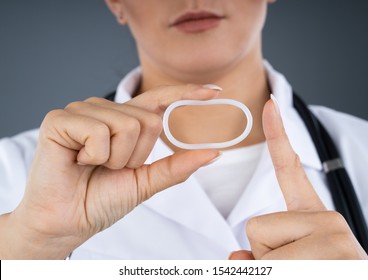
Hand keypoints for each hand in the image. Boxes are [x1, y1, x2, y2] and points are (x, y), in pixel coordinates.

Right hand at [3, 85, 219, 258]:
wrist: (68, 221)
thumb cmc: (101, 200)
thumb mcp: (146, 182)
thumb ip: (177, 165)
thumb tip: (214, 152)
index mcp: (124, 121)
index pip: (160, 100)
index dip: (187, 93)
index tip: (215, 91)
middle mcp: (105, 110)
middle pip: (149, 119)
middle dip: (137, 156)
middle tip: (111, 168)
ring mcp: (83, 111)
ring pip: (127, 125)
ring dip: (116, 159)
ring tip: (93, 166)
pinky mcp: (60, 119)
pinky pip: (99, 131)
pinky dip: (95, 156)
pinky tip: (78, 161)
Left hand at [229, 96, 367, 259]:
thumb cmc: (322, 273)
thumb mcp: (289, 262)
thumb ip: (259, 253)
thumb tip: (236, 258)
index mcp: (312, 214)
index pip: (289, 168)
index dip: (277, 135)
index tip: (269, 104)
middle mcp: (326, 217)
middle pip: (256, 227)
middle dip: (265, 254)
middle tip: (299, 268)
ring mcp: (333, 231)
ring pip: (262, 249)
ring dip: (274, 270)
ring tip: (308, 273)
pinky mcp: (336, 249)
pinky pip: (275, 265)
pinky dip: (282, 277)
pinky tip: (315, 274)